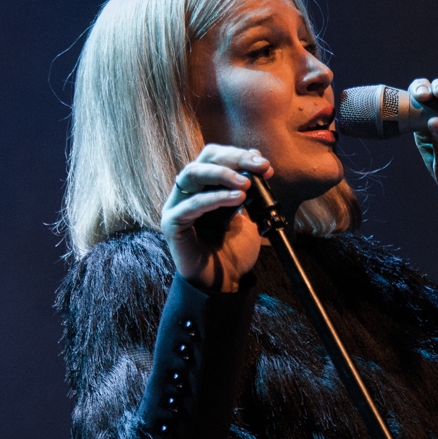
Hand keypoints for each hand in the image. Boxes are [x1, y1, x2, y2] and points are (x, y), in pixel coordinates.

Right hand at [161, 144, 272, 291]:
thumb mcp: (248, 216)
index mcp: (204, 187)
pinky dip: (215, 198)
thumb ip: (250, 193)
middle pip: (204, 160)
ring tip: (246, 184)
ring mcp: (177, 206)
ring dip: (223, 174)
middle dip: (234, 159)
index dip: (239, 156)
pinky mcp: (172, 223)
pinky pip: (192, 204)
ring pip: (192, 174)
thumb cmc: (233, 250)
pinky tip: (237, 199)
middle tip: (258, 166)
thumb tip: (259, 166)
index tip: (264, 165)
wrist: (225, 282)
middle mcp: (188, 192)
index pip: (216, 158)